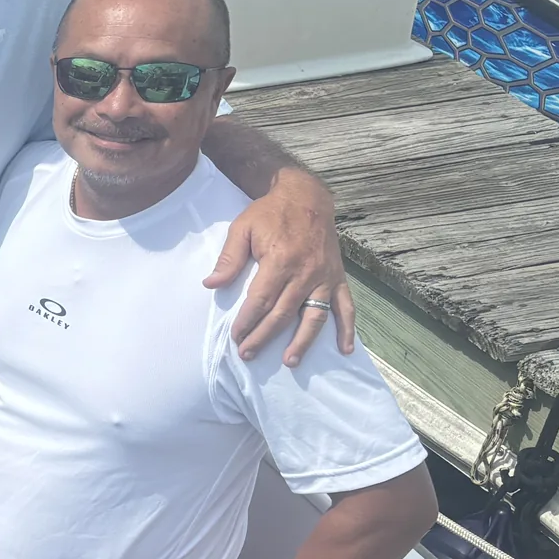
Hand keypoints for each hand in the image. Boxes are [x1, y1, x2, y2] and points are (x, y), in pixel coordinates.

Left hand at [209, 167, 353, 363]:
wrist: (307, 197)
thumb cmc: (270, 213)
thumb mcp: (243, 228)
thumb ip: (228, 258)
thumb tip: (211, 284)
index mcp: (280, 261)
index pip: (260, 300)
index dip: (247, 321)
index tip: (236, 336)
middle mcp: (305, 273)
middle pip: (283, 313)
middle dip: (264, 336)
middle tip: (248, 354)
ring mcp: (324, 277)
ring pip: (314, 316)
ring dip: (302, 341)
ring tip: (290, 361)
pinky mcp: (337, 278)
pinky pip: (345, 306)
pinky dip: (347, 328)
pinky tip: (345, 348)